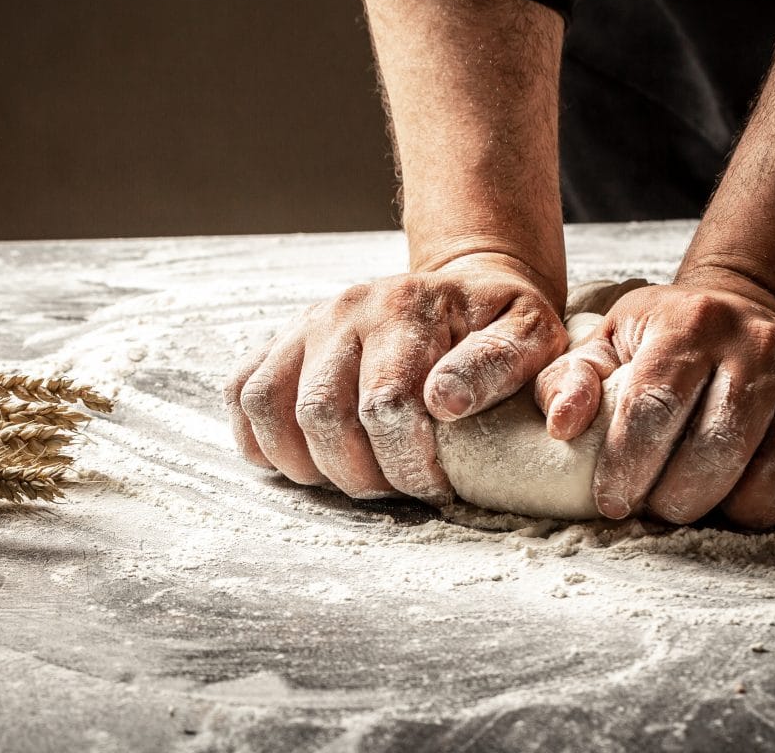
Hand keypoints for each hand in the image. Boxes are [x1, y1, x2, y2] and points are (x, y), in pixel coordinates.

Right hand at [224, 253, 567, 505]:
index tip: (437, 486)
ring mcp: (305, 325)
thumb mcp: (532, 336)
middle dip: (359, 474)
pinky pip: (242, 393)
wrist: (463, 288)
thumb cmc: (499, 325)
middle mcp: (345, 310)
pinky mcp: (281, 342)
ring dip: (307, 463)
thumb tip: (444, 402)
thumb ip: (502, 365)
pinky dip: (260, 439)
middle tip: (397, 487)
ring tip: (354, 475)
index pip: (383, 405)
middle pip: (319, 415)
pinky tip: (305, 458)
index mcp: (405, 308)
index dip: (406, 465)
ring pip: (269, 408)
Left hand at [535, 282, 774, 526]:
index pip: (654, 408)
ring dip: (741, 509)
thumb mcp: (606, 343)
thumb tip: (559, 425)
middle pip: (718, 447)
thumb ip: (570, 380)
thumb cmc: (663, 341)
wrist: (747, 310)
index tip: (613, 504)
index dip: (628, 466)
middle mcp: (756, 343)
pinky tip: (766, 501)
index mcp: (688, 325)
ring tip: (710, 507)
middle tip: (661, 510)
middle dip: (681, 498)